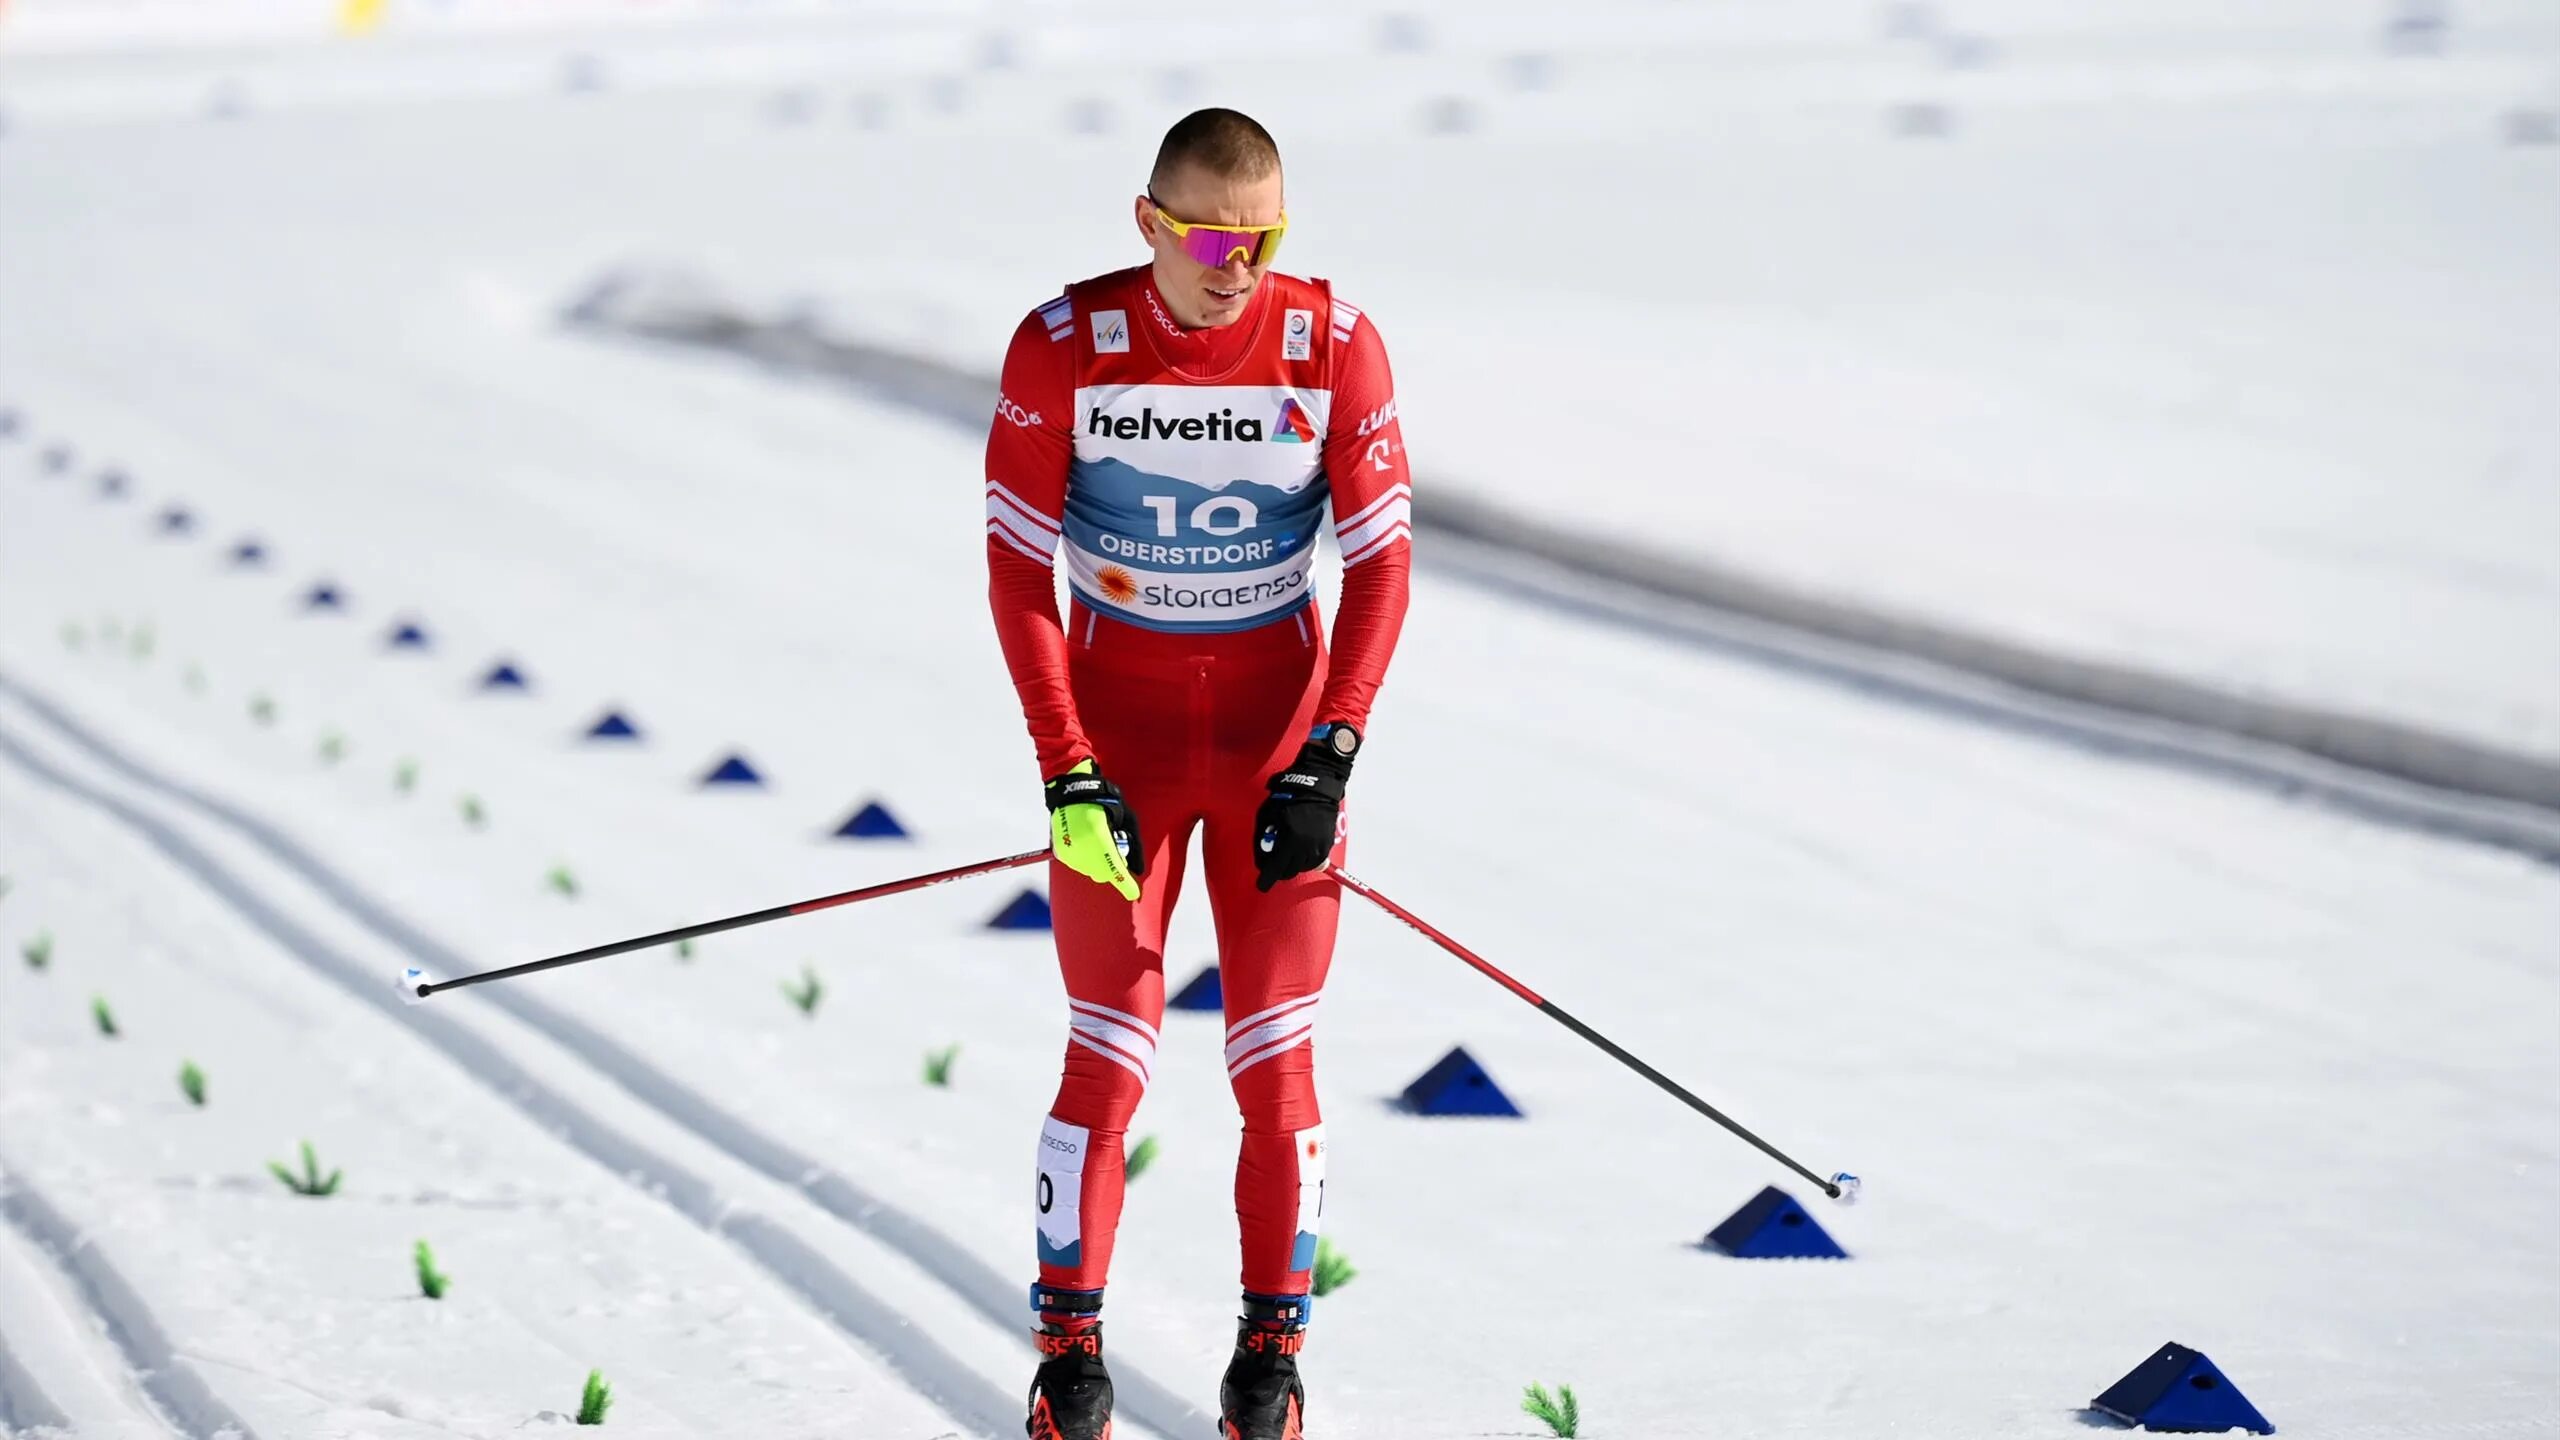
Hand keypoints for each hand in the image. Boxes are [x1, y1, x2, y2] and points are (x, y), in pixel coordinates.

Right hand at [1046, 760, 1143, 900]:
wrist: (1072, 792)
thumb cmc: (1104, 801)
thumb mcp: (1126, 818)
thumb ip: (1134, 845)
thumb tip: (1138, 869)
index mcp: (1099, 839)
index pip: (1114, 868)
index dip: (1125, 884)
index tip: (1133, 894)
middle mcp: (1082, 849)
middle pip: (1103, 874)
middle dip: (1113, 868)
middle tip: (1116, 849)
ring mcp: (1070, 853)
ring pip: (1091, 871)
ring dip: (1099, 864)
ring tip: (1098, 841)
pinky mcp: (1062, 854)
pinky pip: (1080, 865)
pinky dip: (1087, 859)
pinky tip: (1088, 842)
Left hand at [1253, 738, 1351, 891]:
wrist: (1314, 788)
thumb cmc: (1285, 799)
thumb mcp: (1266, 816)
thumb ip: (1262, 839)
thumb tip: (1262, 858)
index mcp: (1289, 839)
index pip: (1275, 868)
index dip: (1266, 879)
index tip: (1262, 886)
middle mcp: (1306, 847)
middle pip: (1288, 872)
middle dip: (1278, 870)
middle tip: (1272, 862)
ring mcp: (1318, 847)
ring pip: (1301, 868)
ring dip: (1291, 865)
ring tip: (1286, 851)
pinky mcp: (1327, 845)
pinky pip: (1313, 862)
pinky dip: (1304, 860)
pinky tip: (1298, 850)